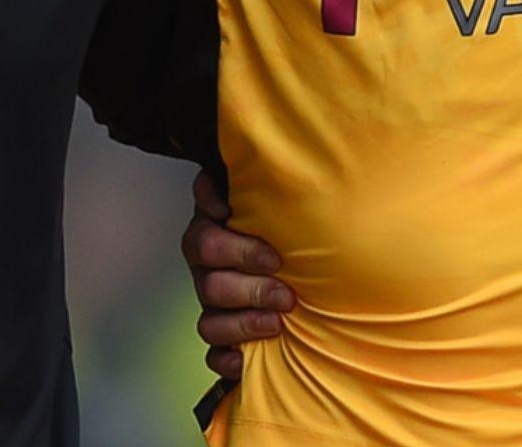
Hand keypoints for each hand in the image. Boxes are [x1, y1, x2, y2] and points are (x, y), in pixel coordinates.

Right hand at [182, 168, 293, 379]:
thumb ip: (283, 187)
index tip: (231, 212)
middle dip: (246, 277)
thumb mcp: (296, 209)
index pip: (204, 212)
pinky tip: (248, 358)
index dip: (211, 209)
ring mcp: (213, 301)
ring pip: (208, 315)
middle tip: (284, 286)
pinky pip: (211, 353)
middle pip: (207, 269)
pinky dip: (228, 357)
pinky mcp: (222, 337)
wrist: (317, 281)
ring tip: (279, 321)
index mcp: (221, 226)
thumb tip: (290, 162)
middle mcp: (210, 263)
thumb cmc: (302, 238)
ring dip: (243, 320)